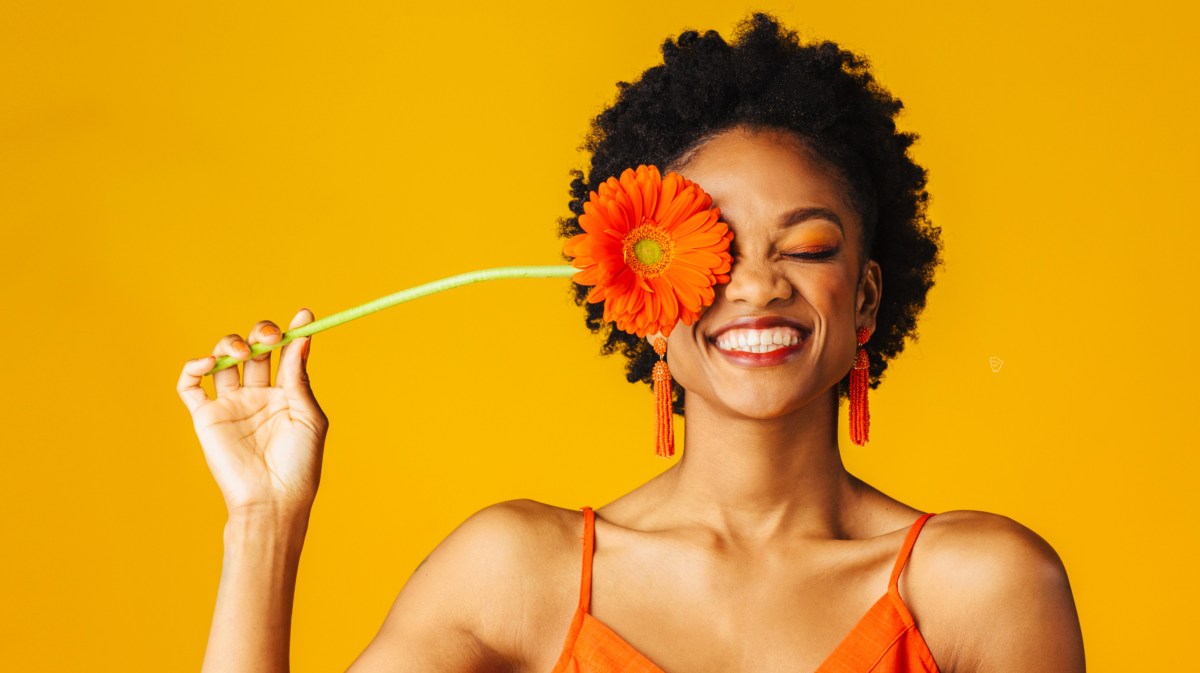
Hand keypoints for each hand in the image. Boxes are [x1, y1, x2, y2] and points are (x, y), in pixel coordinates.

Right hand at [177, 308, 328, 516]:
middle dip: (261, 333)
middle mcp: (257, 394)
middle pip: (254, 349)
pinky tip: (208, 364)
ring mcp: (230, 404)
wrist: (273, 500)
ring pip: (223, 358)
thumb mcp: (307, 416)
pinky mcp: (205, 416)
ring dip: (230, 344)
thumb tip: (302, 338)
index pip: (285, 353)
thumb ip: (299, 377)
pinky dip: (193, 367)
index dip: (292, 332)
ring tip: (242, 352)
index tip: (304, 315)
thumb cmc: (299, 464)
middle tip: (269, 336)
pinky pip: (190, 385)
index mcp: (285, 394)